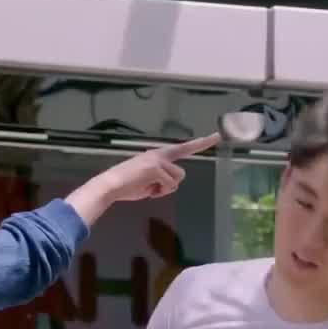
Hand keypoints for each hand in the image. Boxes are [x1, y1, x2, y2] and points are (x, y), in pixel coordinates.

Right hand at [96, 133, 220, 201]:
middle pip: (180, 172)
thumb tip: (169, 184)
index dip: (201, 143)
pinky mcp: (155, 168)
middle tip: (161, 184)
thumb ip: (161, 178)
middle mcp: (158, 154)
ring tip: (147, 189)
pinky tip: (146, 190)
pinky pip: (168, 185)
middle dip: (169, 184)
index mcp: (156, 155)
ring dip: (164, 189)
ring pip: (176, 180)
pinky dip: (159, 192)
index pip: (183, 148)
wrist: (111, 185)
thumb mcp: (148, 181)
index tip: (217, 136)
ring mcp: (157, 160)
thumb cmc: (126, 186)